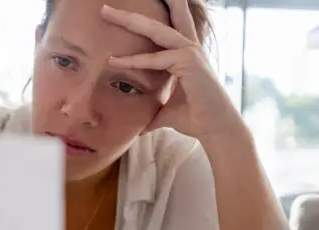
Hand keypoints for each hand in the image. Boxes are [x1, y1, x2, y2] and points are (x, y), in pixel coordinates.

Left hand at [101, 1, 242, 138]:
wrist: (214, 128)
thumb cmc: (194, 117)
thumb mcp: (165, 112)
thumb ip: (151, 112)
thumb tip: (138, 127)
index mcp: (182, 53)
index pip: (161, 30)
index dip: (143, 21)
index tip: (119, 14)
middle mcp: (187, 47)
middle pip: (155, 23)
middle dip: (130, 15)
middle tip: (104, 8)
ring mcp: (190, 52)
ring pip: (155, 30)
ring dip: (130, 21)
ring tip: (106, 12)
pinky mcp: (190, 62)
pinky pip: (156, 59)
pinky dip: (135, 60)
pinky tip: (114, 61)